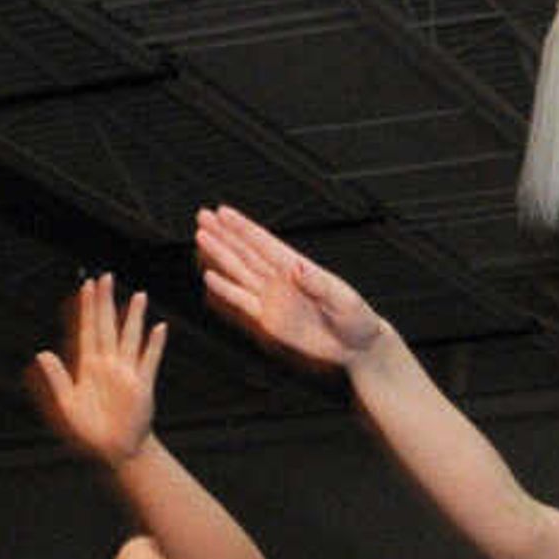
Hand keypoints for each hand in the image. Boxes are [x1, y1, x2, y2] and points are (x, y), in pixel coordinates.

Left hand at [24, 276, 166, 466]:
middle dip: (105, 302)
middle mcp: (108, 364)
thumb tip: (42, 353)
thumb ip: (57, 378)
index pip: (88, 330)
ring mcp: (127, 373)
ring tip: (138, 295)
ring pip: (130, 338)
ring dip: (134, 317)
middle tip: (105, 277)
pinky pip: (150, 360)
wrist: (116, 450)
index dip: (87, 308)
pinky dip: (155, 345)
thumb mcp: (67, 405)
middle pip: (107, 326)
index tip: (86, 286)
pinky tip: (159, 328)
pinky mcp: (143, 385)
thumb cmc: (90, 431)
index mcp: (89, 367)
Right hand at [195, 207, 387, 369]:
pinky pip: (243, 302)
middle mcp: (281, 279)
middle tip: (202, 216)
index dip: (242, 228)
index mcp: (298, 268)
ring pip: (240, 272)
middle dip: (224, 234)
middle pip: (246, 252)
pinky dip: (226, 290)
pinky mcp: (270, 320)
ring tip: (201, 237)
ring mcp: (273, 298)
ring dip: (220, 255)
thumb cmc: (357, 319)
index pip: (264, 244)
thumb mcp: (344, 300)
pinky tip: (211, 277)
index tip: (223, 212)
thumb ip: (319, 284)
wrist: (357, 346)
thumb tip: (298, 268)